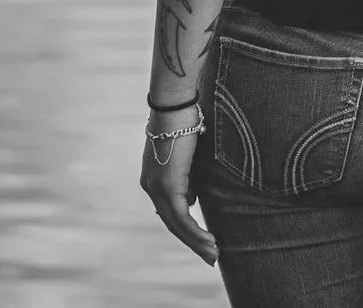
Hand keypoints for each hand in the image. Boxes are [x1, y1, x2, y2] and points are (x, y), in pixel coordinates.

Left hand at [139, 113, 215, 265]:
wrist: (174, 105)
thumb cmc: (183, 121)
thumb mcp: (186, 156)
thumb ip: (187, 178)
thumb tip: (192, 200)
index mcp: (153, 178)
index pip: (168, 211)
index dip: (185, 228)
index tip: (200, 241)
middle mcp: (150, 186)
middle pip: (171, 222)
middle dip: (191, 242)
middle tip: (209, 256)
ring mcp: (157, 187)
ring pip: (176, 224)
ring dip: (196, 241)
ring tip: (213, 254)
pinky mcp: (167, 185)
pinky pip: (181, 217)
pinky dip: (195, 232)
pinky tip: (209, 241)